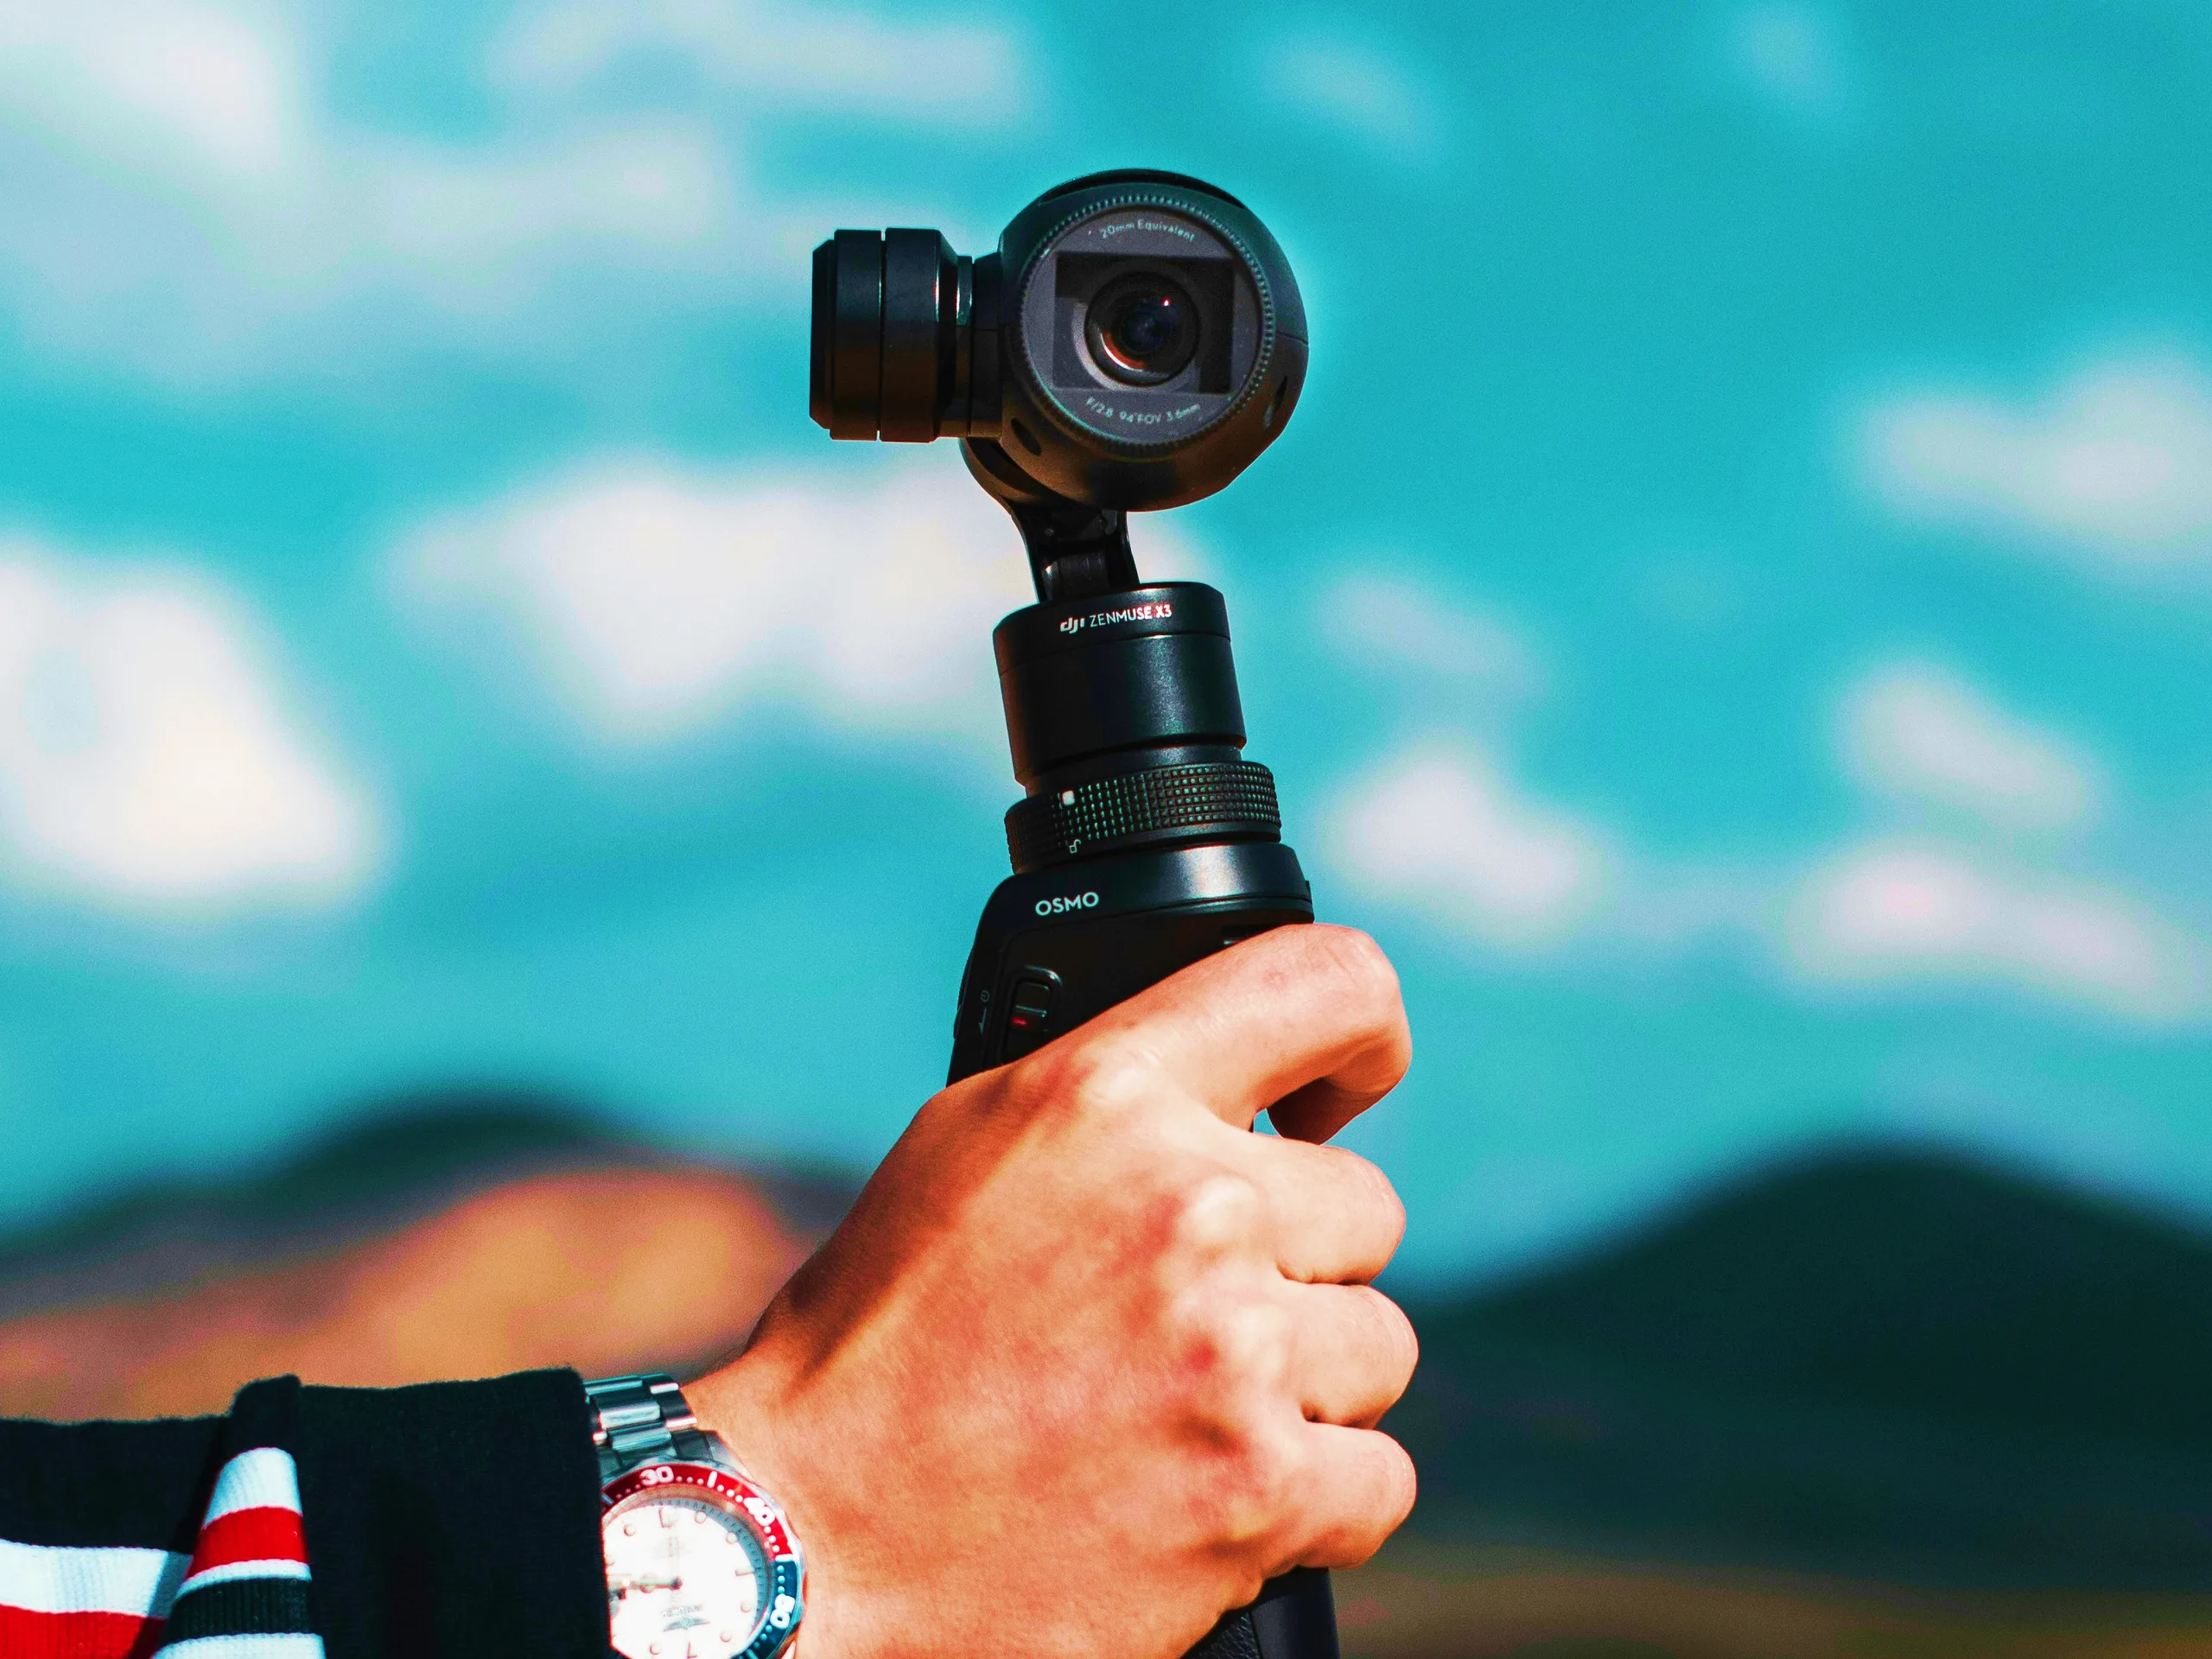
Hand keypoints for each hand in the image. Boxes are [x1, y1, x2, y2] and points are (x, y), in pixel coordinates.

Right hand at [688, 924, 1416, 1658]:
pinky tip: (1212, 1496)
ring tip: (1181, 1415)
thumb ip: (1118, 1095)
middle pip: (1365, 1209)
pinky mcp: (1260, 1488)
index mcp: (1108, 1091)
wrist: (813, 1532)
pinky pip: (1379, 1477)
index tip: (1337, 1100)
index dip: (1363, 1041)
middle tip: (1186, 1323)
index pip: (1327, 985)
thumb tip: (1248, 1090)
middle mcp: (1189, 1202)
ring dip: (1304, 1388)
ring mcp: (1233, 1347)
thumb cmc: (880, 1342)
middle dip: (1296, 1267)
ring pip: (1376, 1344)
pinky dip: (1314, 1502)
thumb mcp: (971, 1145)